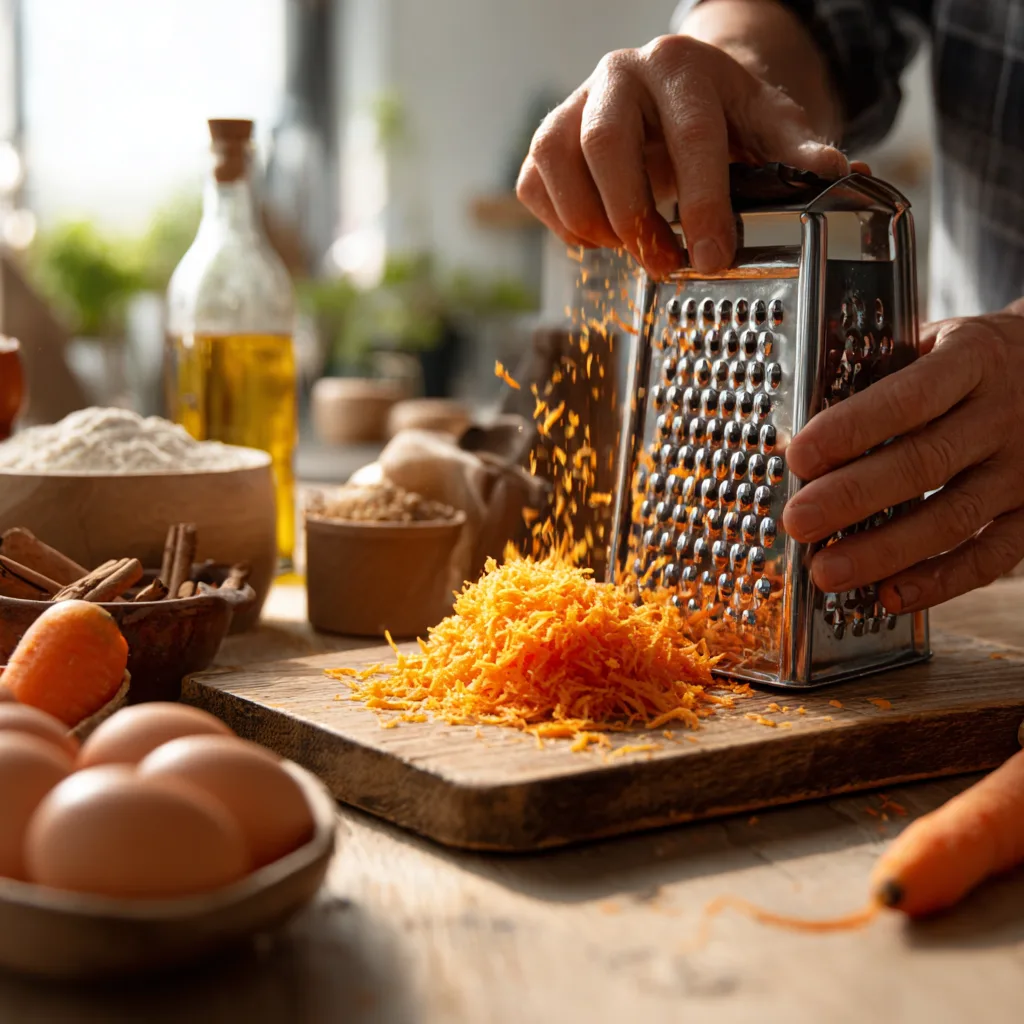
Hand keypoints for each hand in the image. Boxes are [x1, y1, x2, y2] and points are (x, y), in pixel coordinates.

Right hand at [515, 32, 848, 277]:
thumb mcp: (766, 126)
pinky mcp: (543, 139)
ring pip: (556, 162)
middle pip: (605, 143)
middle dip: (634, 215)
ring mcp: (573, 105)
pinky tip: (600, 234)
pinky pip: (532, 184)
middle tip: (664, 264)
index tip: (712, 256)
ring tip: (630, 245)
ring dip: (591, 221)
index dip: (701, 203)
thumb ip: (796, 152)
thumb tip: (838, 174)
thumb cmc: (721, 116)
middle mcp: (619, 75)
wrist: (672, 94)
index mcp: (681, 66)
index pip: (689, 136)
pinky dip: (562, 223)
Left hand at [783, 300, 1023, 611]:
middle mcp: (1004, 415)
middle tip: (797, 521)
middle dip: (853, 497)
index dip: (852, 428)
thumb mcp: (934, 343)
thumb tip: (798, 439)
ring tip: (827, 571)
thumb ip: (879, 380)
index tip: (799, 456)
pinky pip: (993, 556)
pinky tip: (890, 596)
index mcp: (973, 360)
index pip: (908, 397)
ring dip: (885, 551)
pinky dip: (941, 582)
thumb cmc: (972, 361)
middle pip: (925, 463)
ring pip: (954, 517)